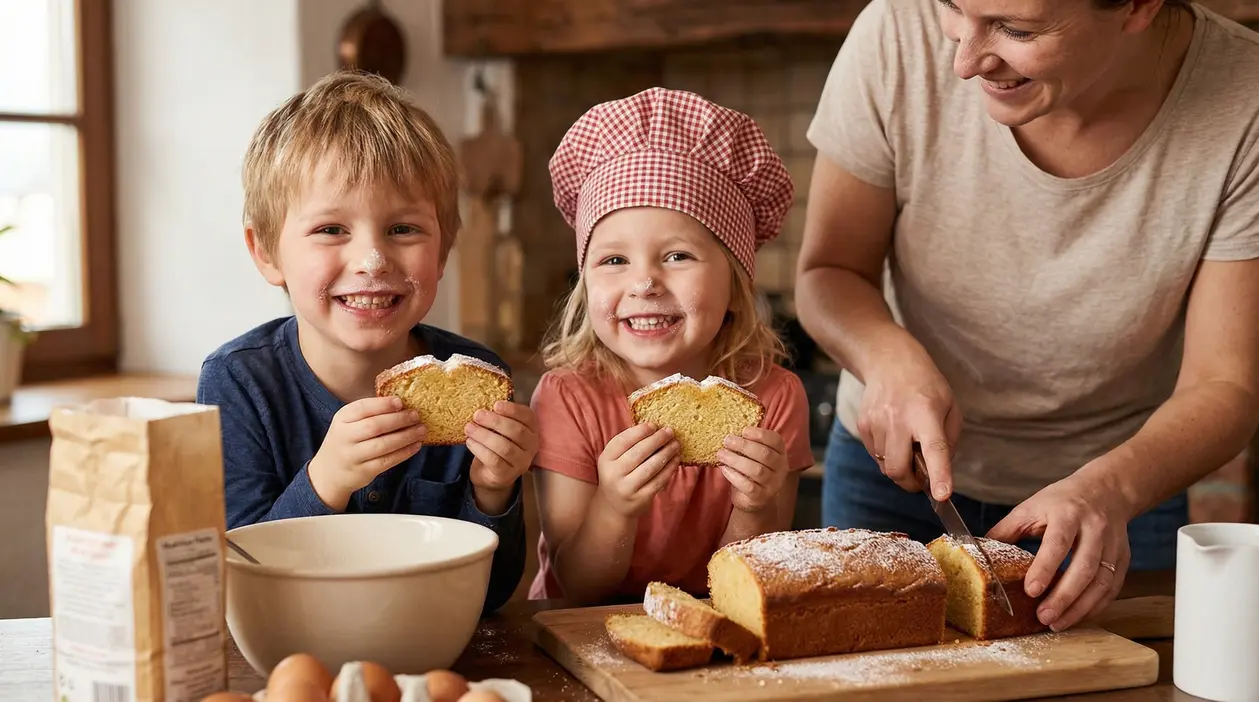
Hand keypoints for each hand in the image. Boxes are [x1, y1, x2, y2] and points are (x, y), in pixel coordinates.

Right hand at [309, 396, 427, 509]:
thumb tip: (401, 403)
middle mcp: (345, 437)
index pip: (362, 408)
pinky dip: (404, 452)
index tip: (400, 401)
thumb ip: (369, 413)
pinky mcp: (364, 471)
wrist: (330, 473)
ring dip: (406, 436)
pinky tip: (416, 445)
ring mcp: (353, 456)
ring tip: (421, 430)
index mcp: (341, 419)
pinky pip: (387, 461)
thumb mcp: (348, 423)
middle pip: (375, 426)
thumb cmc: (346, 441)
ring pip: (383, 444)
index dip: (383, 404)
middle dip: (399, 419)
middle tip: (416, 415)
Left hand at [465, 400, 539, 492]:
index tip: (495, 404)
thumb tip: (482, 404)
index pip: (528, 417)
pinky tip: (470, 442)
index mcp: (532, 430)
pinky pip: (494, 460)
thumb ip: (498, 417)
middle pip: (517, 431)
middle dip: (495, 421)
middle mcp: (531, 447)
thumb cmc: (496, 446)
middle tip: (477, 415)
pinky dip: (480, 449)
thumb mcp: (500, 430)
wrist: (490, 475)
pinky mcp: (507, 475)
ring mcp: (521, 463)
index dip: (513, 409)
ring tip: (469, 428)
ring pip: (505, 447)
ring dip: (484, 435)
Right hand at [595, 423, 680, 518]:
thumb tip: (655, 427)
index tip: (654, 425)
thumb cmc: (618, 475)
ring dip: (666, 453)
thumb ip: (629, 444)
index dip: (640, 431)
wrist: (614, 506)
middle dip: (657, 440)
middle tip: (670, 431)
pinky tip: (675, 459)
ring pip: (651, 466)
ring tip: (675, 444)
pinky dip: (670, 468)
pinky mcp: (641, 498)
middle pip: (638, 452)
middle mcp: (613, 474)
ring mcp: (627, 488)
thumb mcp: (615, 459)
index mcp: (606, 459)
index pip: (623, 441)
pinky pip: (659, 480)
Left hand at [718, 427, 788, 512]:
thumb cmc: (751, 471)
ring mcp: (773, 484)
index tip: (743, 430)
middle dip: (744, 446)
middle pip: (765, 454)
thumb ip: (748, 444)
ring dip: (736, 460)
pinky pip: (749, 486)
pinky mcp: (761, 497)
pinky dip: (735, 476)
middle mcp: (781, 468)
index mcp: (780, 453)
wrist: (754, 500)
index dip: (760, 434)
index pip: (776, 440)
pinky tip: (725, 469)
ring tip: (721, 454)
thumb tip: (730, 432)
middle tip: (727, 440)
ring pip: (757, 470)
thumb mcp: (753, 456)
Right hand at [857, 348, 961, 499]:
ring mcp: (876, 422)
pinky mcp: (863, 425)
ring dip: (899, 465)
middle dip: (910, 482)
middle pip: (898, 469)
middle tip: (921, 477)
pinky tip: (893, 434)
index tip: (941, 495)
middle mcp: (898, 419)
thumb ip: (949, 440)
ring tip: (906, 443)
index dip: (939, 474)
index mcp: (926, 413)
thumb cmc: (925, 384)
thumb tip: (939, 470)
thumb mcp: (950, 406)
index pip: (934, 449)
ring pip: (885, 466)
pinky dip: (887, 454)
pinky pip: (874, 455)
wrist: (888, 361)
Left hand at [986, 471, 1134, 631]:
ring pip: (1102, 582)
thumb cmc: (1061, 501)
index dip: (1045, 568)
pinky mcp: (1122, 559)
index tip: (1031, 590)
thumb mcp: (1031, 507)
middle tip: (1044, 617)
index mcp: (1067, 513)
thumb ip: (1006, 530)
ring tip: (1057, 624)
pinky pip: (1112, 588)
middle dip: (1064, 597)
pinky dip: (1095, 607)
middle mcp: (1094, 529)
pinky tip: (1077, 616)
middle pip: (1084, 567)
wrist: (1106, 491)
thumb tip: (977, 553)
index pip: (1058, 542)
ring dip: (1080, 608)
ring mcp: (1112, 545)